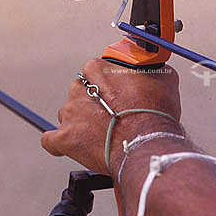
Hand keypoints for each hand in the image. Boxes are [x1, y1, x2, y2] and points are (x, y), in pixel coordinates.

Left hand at [41, 60, 180, 174]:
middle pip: (80, 92)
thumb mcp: (163, 79)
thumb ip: (151, 70)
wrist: (146, 143)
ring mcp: (70, 113)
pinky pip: (52, 140)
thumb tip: (152, 69)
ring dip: (80, 123)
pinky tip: (73, 146)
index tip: (117, 93)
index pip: (95, 70)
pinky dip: (61, 143)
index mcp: (97, 69)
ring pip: (69, 115)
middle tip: (111, 115)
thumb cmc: (154, 112)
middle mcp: (78, 88)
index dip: (108, 84)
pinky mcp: (65, 138)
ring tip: (100, 134)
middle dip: (93, 103)